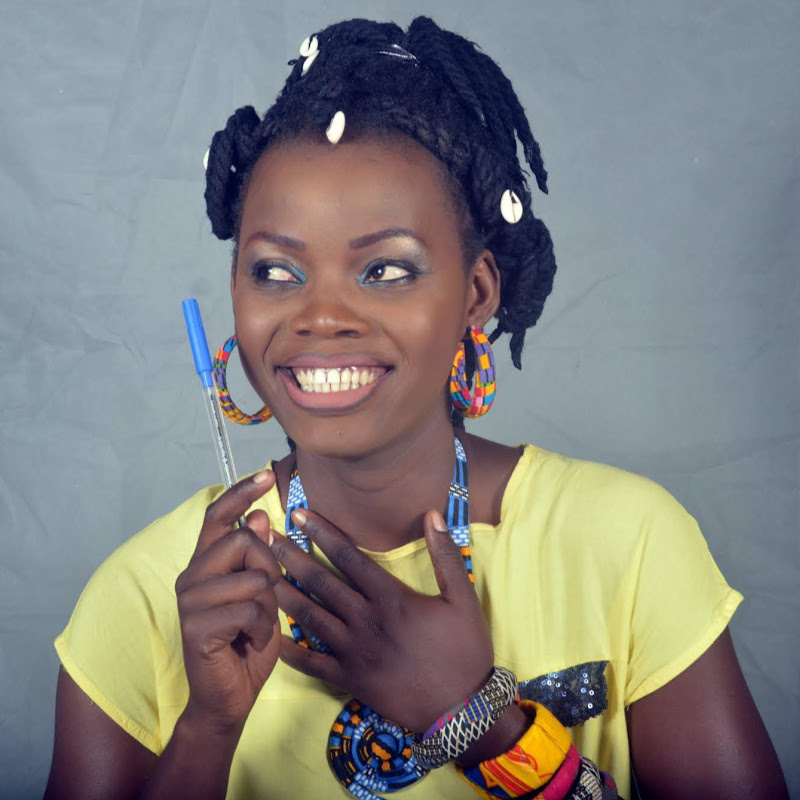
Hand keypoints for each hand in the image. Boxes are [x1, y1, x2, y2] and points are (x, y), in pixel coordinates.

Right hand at [174, 471, 282, 733]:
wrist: (228, 698)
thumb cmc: (247, 643)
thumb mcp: (261, 595)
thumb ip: (257, 559)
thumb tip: (260, 516)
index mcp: (206, 564)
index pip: (217, 516)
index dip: (241, 492)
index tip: (265, 473)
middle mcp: (192, 575)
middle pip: (245, 541)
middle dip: (270, 569)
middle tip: (263, 602)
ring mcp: (191, 600)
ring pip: (255, 577)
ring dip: (268, 608)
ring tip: (254, 628)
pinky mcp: (197, 625)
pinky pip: (251, 609)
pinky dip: (263, 629)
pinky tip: (249, 643)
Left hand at [270, 509, 493, 732]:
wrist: (462, 711)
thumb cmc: (466, 651)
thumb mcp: (463, 599)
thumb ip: (446, 555)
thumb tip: (431, 513)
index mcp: (392, 599)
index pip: (349, 558)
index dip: (322, 533)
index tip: (300, 515)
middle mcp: (366, 621)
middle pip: (322, 583)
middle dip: (293, 557)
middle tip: (267, 538)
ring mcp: (354, 652)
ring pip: (311, 618)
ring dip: (285, 594)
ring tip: (261, 575)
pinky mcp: (350, 680)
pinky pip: (313, 664)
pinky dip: (291, 650)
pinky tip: (272, 636)